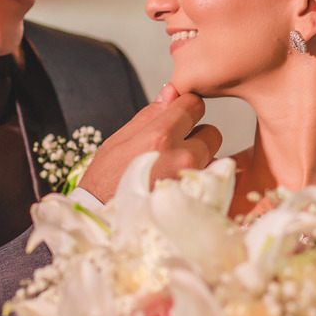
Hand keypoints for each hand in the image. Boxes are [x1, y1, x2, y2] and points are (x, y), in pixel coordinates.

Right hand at [79, 84, 222, 202]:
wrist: (102, 223)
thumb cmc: (104, 181)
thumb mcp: (118, 141)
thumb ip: (149, 115)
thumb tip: (171, 91)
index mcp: (159, 136)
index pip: (194, 105)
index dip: (187, 108)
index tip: (180, 116)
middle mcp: (182, 157)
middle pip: (212, 133)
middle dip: (196, 136)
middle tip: (174, 150)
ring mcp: (193, 182)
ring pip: (213, 159)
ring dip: (199, 161)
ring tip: (173, 173)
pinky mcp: (200, 202)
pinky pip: (212, 183)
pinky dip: (201, 182)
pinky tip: (179, 188)